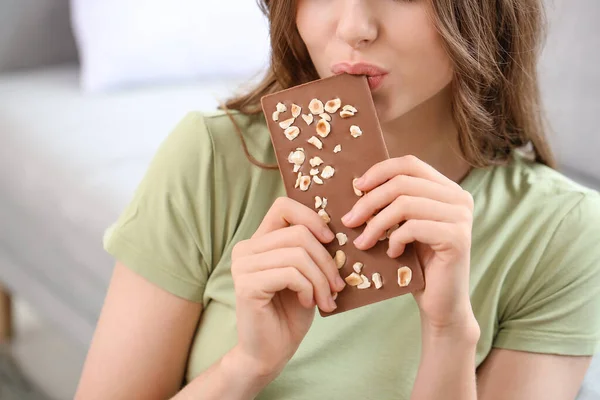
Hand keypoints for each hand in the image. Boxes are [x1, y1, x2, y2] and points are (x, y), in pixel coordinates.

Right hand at [230, 197, 345, 379]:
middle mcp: (246, 249)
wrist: (270, 352)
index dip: (311, 218)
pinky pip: (291, 274)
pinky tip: (308, 302)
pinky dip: (309, 288)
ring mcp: (242, 266)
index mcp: (259, 241)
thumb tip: (336, 230)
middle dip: (326, 261)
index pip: (283, 207)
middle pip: (298, 234)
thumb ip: (311, 250)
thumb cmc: (290, 312)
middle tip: (336, 286)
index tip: (330, 240)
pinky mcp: (246, 285)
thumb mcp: (307, 274)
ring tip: (325, 299)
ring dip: (321, 280)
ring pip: (298, 254)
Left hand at [341, 156, 477, 337]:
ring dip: (376, 224)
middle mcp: (460, 197)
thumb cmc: (418, 263)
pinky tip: (392, 252)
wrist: (441, 303)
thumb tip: (358, 183)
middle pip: (402, 183)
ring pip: (404, 204)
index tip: (356, 188)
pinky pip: (413, 227)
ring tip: (363, 241)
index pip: (410, 163)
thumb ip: (394, 202)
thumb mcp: (405, 225)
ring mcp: (461, 217)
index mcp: (448, 189)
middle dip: (369, 201)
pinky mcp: (458, 238)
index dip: (379, 171)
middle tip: (349, 220)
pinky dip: (394, 239)